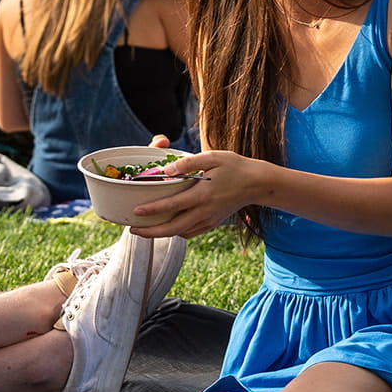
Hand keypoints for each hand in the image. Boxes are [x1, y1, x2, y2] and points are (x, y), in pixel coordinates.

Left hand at [126, 148, 269, 237]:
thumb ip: (188, 164)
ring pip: (180, 233)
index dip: (152, 209)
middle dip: (151, 232)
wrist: (258, 184)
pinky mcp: (213, 223)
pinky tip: (168, 227)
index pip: (172, 205)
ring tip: (145, 231)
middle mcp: (205, 211)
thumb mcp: (213, 157)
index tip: (136, 211)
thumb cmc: (235, 167)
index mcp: (203, 195)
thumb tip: (167, 170)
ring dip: (161, 234)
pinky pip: (191, 232)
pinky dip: (177, 232)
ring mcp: (209, 220)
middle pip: (173, 228)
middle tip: (133, 230)